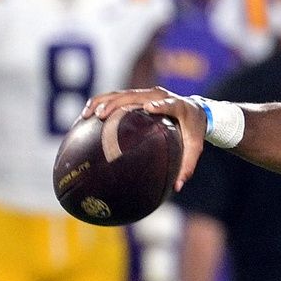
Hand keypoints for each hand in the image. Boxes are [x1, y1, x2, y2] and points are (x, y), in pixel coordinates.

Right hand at [83, 87, 206, 190]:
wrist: (194, 109)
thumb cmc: (193, 130)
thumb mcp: (195, 147)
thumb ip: (188, 166)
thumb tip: (177, 187)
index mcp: (177, 106)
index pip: (168, 103)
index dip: (160, 105)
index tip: (149, 108)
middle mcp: (159, 95)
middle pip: (135, 95)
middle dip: (117, 103)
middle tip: (101, 116)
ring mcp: (146, 93)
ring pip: (120, 93)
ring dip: (102, 102)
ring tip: (87, 115)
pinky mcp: (137, 95)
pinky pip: (115, 96)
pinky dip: (100, 103)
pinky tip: (85, 116)